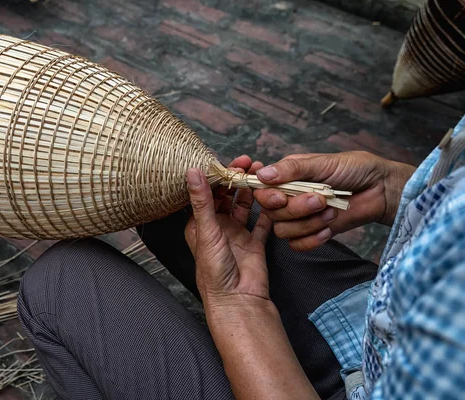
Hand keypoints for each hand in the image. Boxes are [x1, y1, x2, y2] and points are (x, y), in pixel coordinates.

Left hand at [184, 156, 272, 303]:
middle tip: (250, 163)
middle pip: (228, 196)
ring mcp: (237, 234)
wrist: (237, 300)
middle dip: (237, 179)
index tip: (230, 161)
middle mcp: (218, 227)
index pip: (209, 193)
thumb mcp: (206, 231)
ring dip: (252, 191)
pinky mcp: (254, 242)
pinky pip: (262, 222)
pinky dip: (268, 210)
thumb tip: (193, 172)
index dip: (219, 175)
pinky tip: (274, 195)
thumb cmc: (214, 270)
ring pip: (245, 206)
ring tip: (262, 175)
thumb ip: (202, 201)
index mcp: (201, 224)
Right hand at [254, 151, 415, 250]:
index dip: (267, 197)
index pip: (261, 192)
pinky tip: (329, 227)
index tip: (281, 196)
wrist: (381, 190)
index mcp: (286, 177)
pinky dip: (313, 239)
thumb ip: (292, 169)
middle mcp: (288, 198)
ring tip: (330, 212)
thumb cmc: (354, 169)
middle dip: (295, 209)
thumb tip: (262, 174)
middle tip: (320, 200)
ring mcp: (300, 217)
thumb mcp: (322, 163)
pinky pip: (297, 245)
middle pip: (272, 214)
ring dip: (307, 224)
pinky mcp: (312, 233)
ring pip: (283, 231)